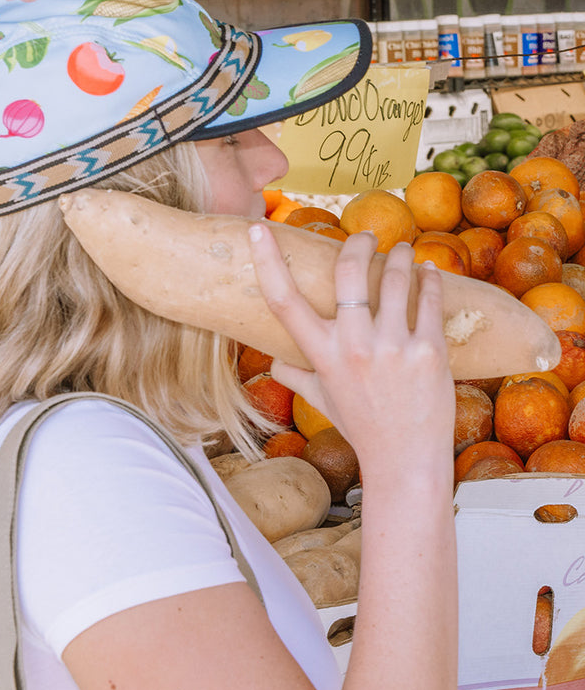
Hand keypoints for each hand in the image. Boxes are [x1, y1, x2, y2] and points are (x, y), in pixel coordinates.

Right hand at [248, 225, 454, 468]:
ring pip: (395, 278)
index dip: (267, 261)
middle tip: (367, 236)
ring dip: (399, 255)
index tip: (259, 229)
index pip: (283, 301)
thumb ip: (297, 377)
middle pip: (348, 272)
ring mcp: (393, 348)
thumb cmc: (362, 429)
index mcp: (322, 356)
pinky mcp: (429, 351)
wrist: (405, 461)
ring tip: (402, 250)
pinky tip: (429, 272)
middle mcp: (354, 347)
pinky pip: (428, 300)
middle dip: (358, 243)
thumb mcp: (322, 401)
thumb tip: (275, 364)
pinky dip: (430, 279)